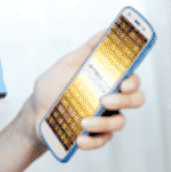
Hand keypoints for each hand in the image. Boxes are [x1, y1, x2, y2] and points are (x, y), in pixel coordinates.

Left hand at [32, 30, 145, 150]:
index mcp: (107, 80)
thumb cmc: (52, 86)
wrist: (34, 113)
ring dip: (104, 123)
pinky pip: (103, 140)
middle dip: (125, 101)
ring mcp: (105, 118)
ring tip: (84, 122)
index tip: (124, 82)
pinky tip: (80, 139)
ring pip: (119, 122)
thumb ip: (88, 50)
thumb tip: (107, 30)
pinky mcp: (95, 135)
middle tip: (105, 100)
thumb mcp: (67, 64)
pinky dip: (93, 141)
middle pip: (135, 100)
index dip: (133, 81)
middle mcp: (111, 99)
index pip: (131, 78)